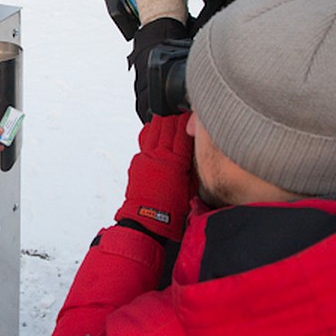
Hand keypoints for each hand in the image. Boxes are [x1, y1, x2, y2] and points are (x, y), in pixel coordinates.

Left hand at [114, 112, 194, 241]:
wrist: (146, 220)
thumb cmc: (170, 210)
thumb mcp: (191, 187)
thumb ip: (194, 166)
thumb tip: (197, 153)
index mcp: (175, 160)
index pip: (184, 132)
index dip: (190, 122)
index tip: (195, 116)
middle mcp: (159, 154)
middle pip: (168, 125)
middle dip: (176, 118)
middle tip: (183, 116)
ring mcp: (146, 156)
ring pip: (154, 129)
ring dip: (163, 123)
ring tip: (170, 120)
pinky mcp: (137, 160)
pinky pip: (145, 140)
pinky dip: (151, 133)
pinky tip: (156, 132)